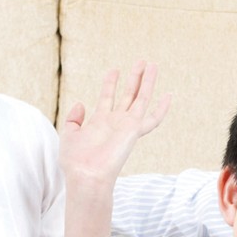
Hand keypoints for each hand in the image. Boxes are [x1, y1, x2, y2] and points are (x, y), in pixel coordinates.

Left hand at [60, 61, 169, 187]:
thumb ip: (73, 120)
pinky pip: (152, 119)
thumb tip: (80, 104)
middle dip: (134, 78)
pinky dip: (161, 109)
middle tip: (141, 61)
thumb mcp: (68, 135)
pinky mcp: (134, 130)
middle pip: (128, 95)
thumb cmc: (76, 161)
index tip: (114, 70)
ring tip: (152, 64)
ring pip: (141, 99)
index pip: (108, 97)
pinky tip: (168, 96)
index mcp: (100, 123)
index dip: (110, 83)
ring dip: (147, 82)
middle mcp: (116, 123)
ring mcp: (126, 126)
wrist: (85, 175)